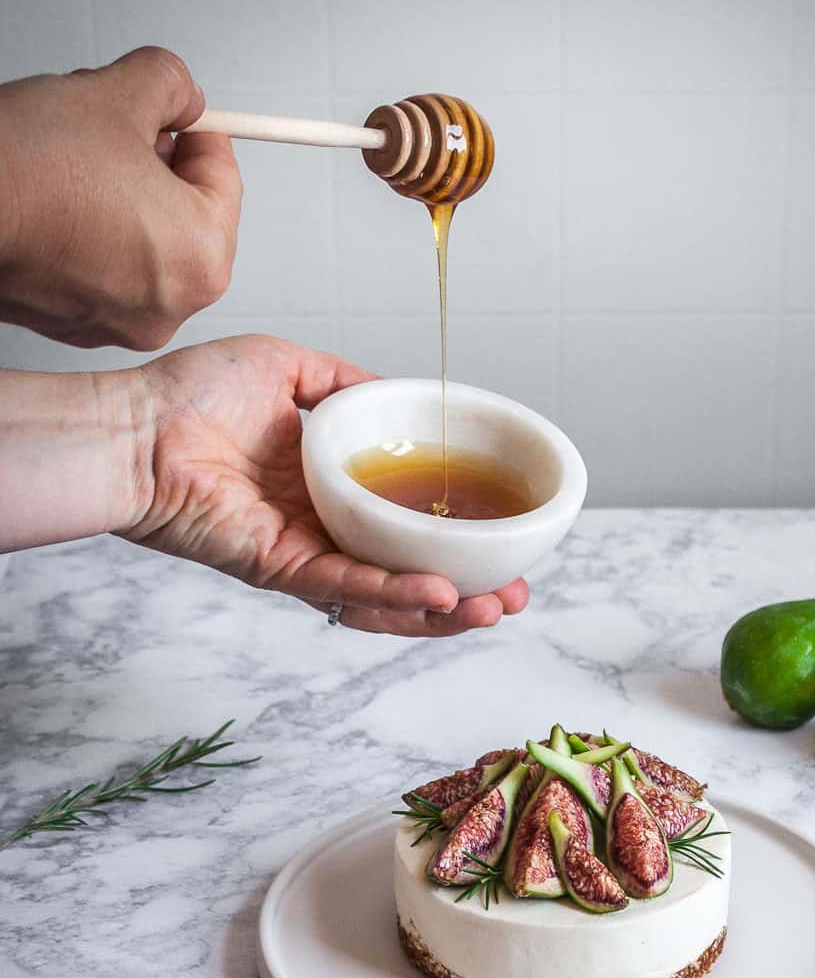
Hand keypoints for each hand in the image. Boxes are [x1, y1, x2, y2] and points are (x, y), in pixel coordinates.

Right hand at [0, 48, 239, 349]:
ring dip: (126, 198)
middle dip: (159, 166)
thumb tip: (183, 96)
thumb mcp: (118, 94)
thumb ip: (172, 86)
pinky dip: (94, 234)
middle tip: (123, 131)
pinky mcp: (77, 323)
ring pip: (145, 243)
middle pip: (188, 216)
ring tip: (80, 164)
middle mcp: (170, 306)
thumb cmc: (30, 171)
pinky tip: (60, 202)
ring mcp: (122, 322)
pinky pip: (106, 268)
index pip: (224, 178)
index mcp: (202, 258)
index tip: (182, 114)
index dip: (199, 130)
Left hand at [123, 335, 529, 635]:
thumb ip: (344, 381)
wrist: (135, 427)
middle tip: (515, 594)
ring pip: (385, 599)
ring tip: (494, 608)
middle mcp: (321, 530)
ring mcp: (304, 556)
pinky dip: (396, 595)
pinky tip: (442, 596)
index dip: (454, 535)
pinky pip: (347, 590)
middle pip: (407, 575)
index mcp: (327, 488)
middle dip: (468, 593)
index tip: (502, 537)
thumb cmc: (190, 394)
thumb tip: (396, 387)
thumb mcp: (288, 366)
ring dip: (443, 611)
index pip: (404, 525)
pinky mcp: (281, 569)